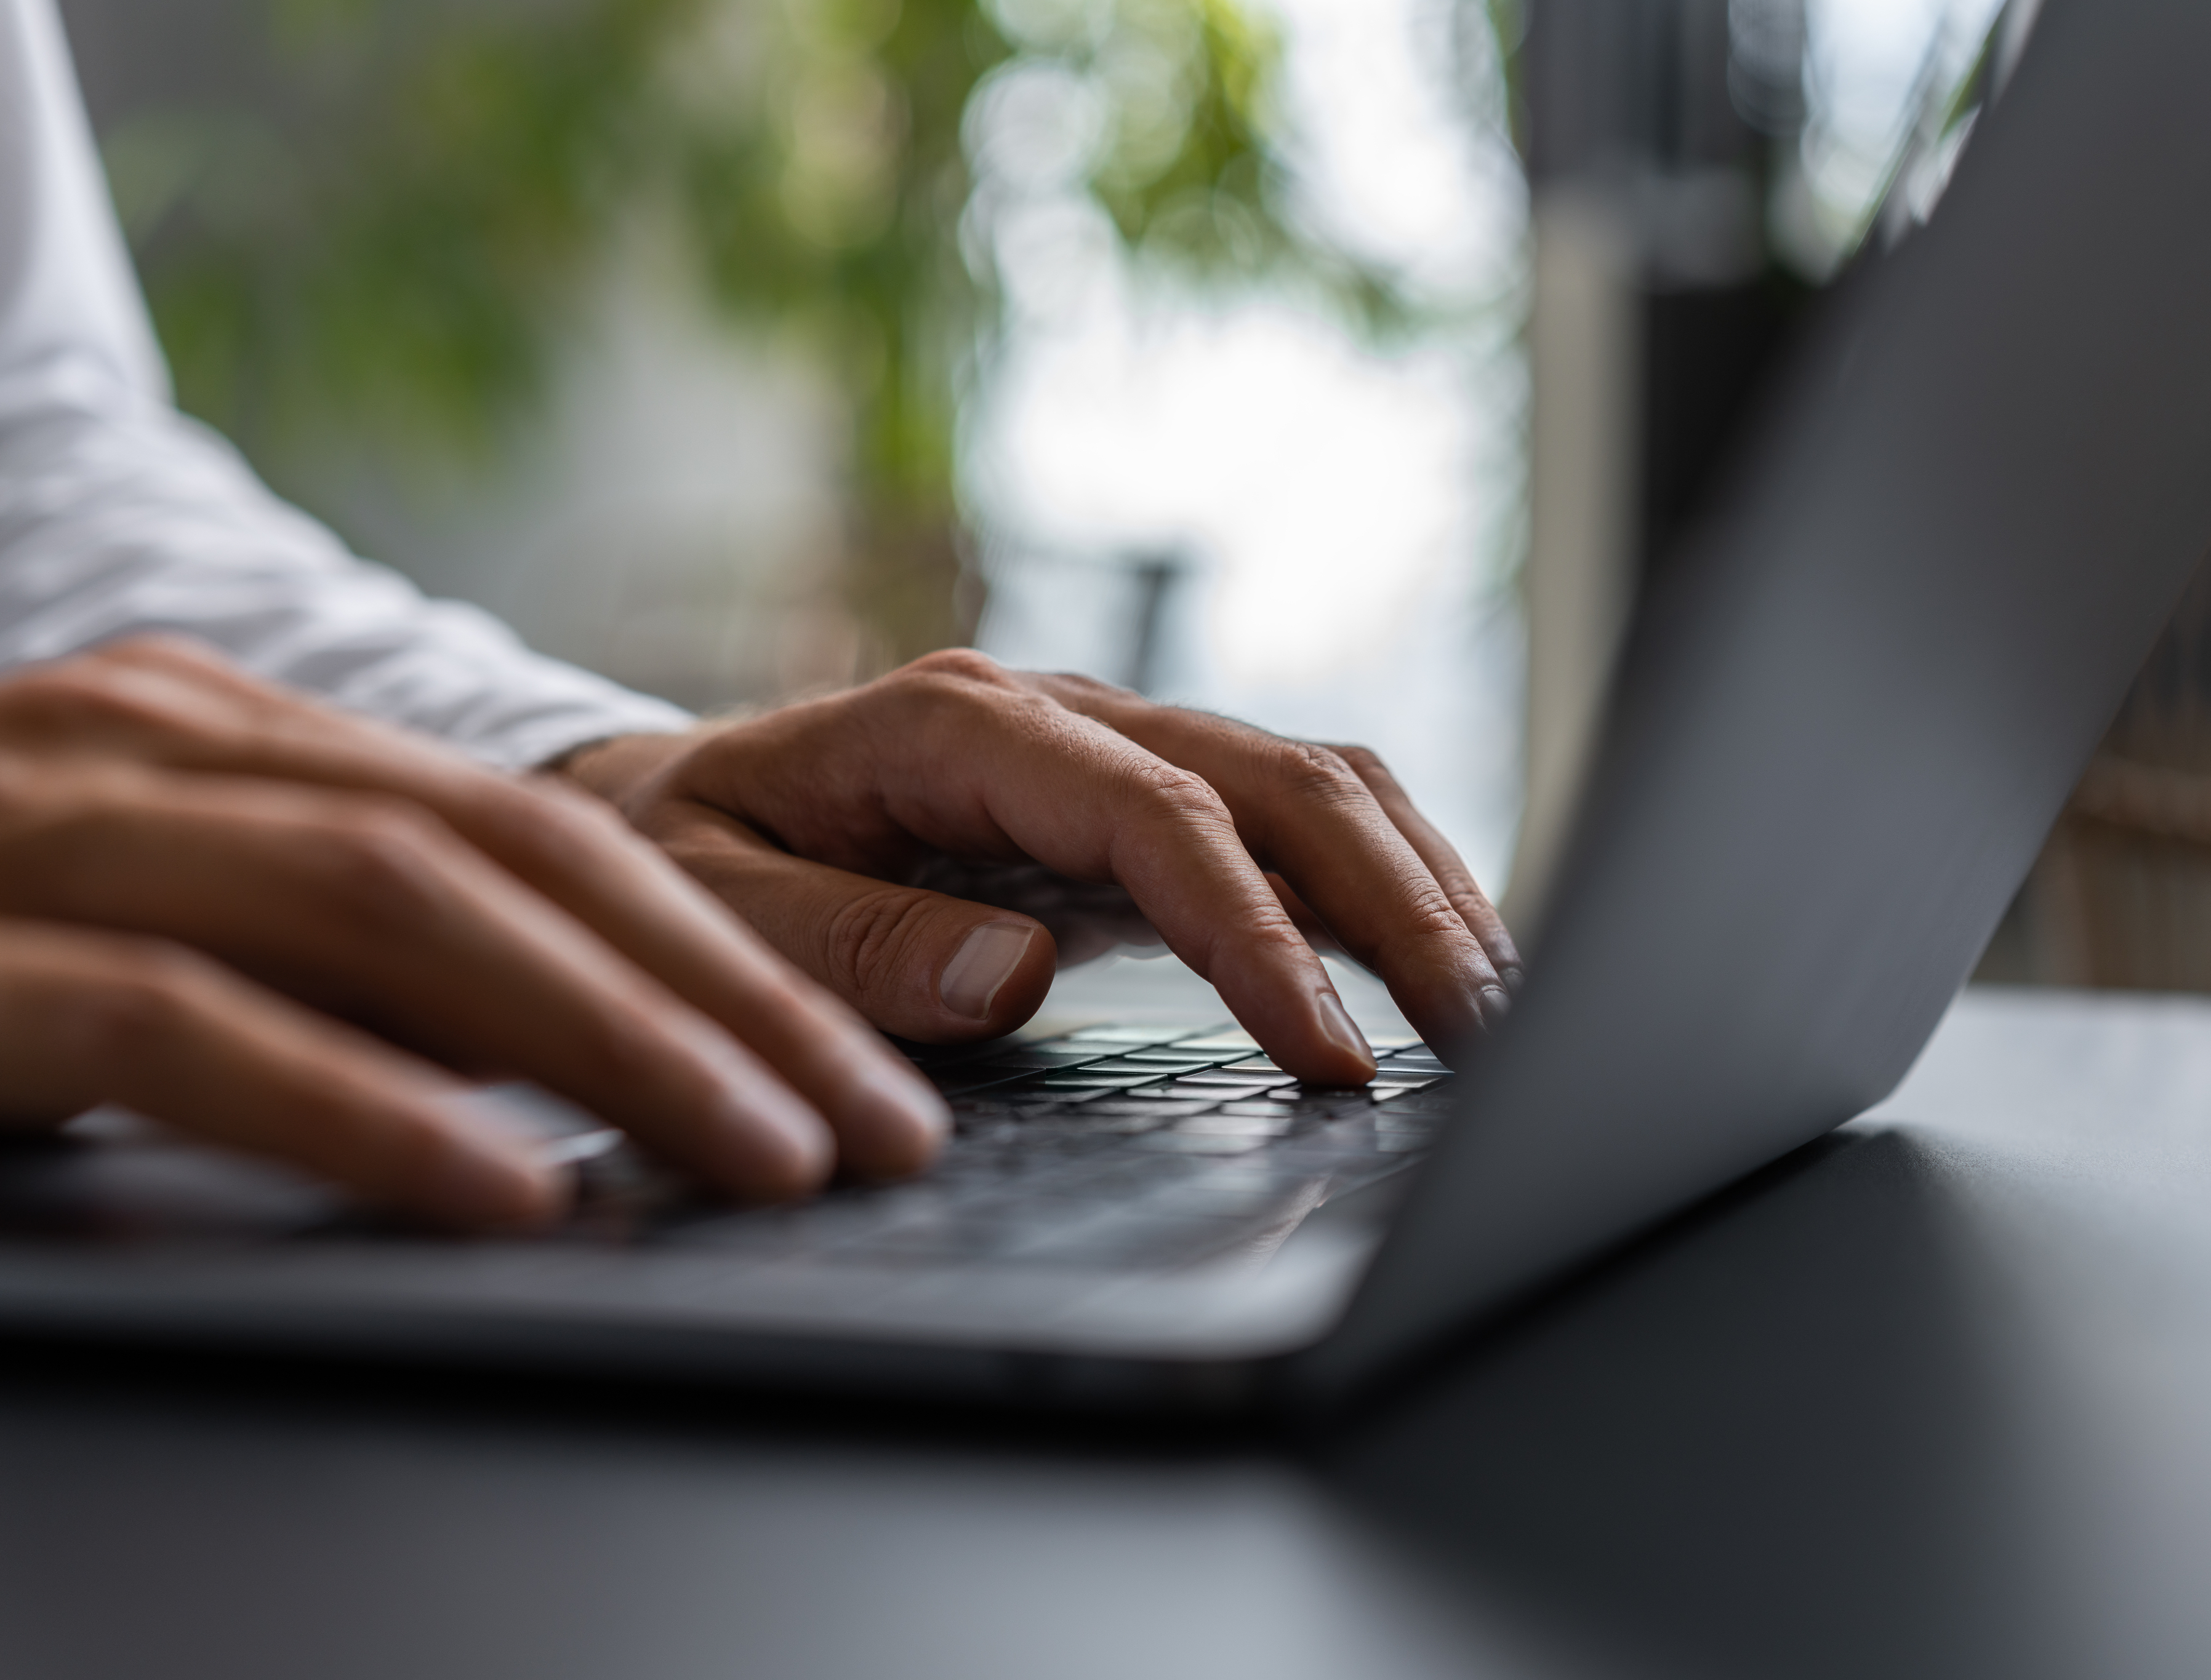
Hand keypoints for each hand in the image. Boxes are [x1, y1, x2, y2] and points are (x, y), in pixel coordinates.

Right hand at [0, 639, 946, 1227]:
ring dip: (611, 1048)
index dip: (725, 959)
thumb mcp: (169, 923)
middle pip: (518, 865)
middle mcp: (161, 749)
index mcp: (235, 739)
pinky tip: (505, 1196)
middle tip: (874, 1131)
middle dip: (722, 1006)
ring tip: (764, 1160)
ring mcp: (46, 833)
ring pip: (399, 919)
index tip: (862, 1077)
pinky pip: (192, 1031)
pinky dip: (365, 1110)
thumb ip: (339, 959)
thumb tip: (560, 1068)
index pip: (545, 837)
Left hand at [564, 651, 1521, 1084]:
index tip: (1327, 1051)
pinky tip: (1434, 959)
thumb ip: (850, 944)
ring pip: (1313, 784)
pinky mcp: (1140, 798)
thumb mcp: (712, 906)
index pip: (1159, 816)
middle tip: (1485, 1033)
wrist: (669, 805)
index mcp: (958, 724)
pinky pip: (1291, 821)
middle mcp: (1062, 716)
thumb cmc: (685, 858)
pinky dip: (1377, 884)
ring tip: (1496, 1003)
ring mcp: (1113, 748)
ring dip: (1415, 885)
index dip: (1257, 934)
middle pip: (1281, 779)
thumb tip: (1018, 976)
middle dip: (1397, 902)